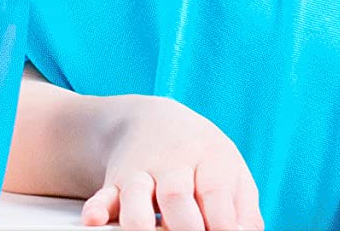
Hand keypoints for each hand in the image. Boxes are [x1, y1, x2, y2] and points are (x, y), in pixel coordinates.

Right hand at [81, 95, 261, 230]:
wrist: (152, 120)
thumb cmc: (202, 157)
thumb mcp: (232, 172)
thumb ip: (244, 211)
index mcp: (207, 158)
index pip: (216, 196)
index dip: (223, 228)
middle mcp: (171, 164)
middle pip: (175, 195)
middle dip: (185, 228)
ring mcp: (140, 173)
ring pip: (135, 198)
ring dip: (140, 223)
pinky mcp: (117, 183)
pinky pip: (103, 195)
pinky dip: (98, 209)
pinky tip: (94, 221)